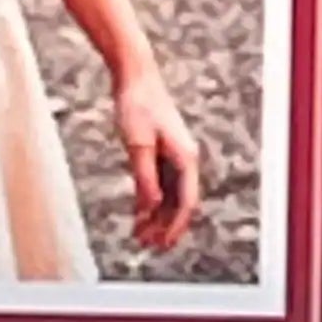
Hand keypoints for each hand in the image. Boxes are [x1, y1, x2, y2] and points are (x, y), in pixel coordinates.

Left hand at [113, 64, 199, 251]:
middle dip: (164, 226)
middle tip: (145, 245)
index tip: (161, 244)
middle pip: (179, 202)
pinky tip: (137, 214)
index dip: (175, 227)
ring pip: (169, 195)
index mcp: (185, 158)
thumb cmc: (137, 105)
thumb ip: (145, 177)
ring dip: (156, 216)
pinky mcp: (161, 151)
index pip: (186, 202)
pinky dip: (149, 200)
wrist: (134, 76)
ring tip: (139, 235)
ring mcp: (173, 155)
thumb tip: (152, 206)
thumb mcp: (137, 144)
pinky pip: (159, 183)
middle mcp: (184, 159)